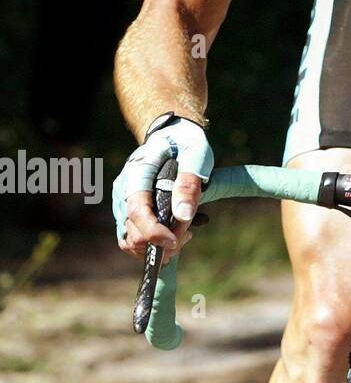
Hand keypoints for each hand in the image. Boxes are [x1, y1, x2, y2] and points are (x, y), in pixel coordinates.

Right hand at [113, 116, 212, 261]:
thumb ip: (189, 183)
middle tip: (188, 232)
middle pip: (132, 230)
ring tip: (184, 233)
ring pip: (130, 239)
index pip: (137, 210)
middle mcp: (123, 189)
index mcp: (137, 172)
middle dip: (160, 242)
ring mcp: (123, 202)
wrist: (172, 135)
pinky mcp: (128, 212)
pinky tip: (174, 234)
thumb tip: (183, 215)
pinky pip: (133, 237)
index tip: (175, 241)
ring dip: (156, 247)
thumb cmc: (185, 142)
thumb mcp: (196, 154)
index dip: (154, 231)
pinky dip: (152, 244)